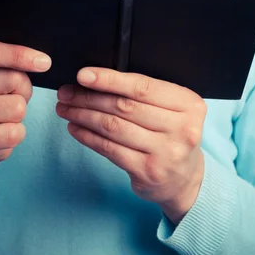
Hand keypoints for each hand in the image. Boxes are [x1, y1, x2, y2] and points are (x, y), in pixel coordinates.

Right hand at [0, 41, 50, 203]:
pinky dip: (16, 133)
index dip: (19, 54)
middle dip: (23, 88)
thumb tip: (41, 62)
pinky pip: (15, 132)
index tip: (45, 62)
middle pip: (12, 79)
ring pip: (17, 107)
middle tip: (9, 96)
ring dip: (19, 113)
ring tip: (2, 115)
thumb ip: (9, 62)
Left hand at [56, 68, 206, 223]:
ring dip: (83, 116)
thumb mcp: (173, 110)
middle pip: (124, 107)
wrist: (185, 179)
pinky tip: (75, 128)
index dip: (109, 80)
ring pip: (114, 127)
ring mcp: (165, 153)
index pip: (143, 87)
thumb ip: (146, 94)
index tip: (83, 75)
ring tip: (65, 109)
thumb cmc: (172, 135)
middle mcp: (182, 129)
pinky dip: (88, 137)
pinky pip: (110, 149)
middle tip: (66, 92)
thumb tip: (96, 79)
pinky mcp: (148, 172)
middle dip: (89, 97)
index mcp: (189, 105)